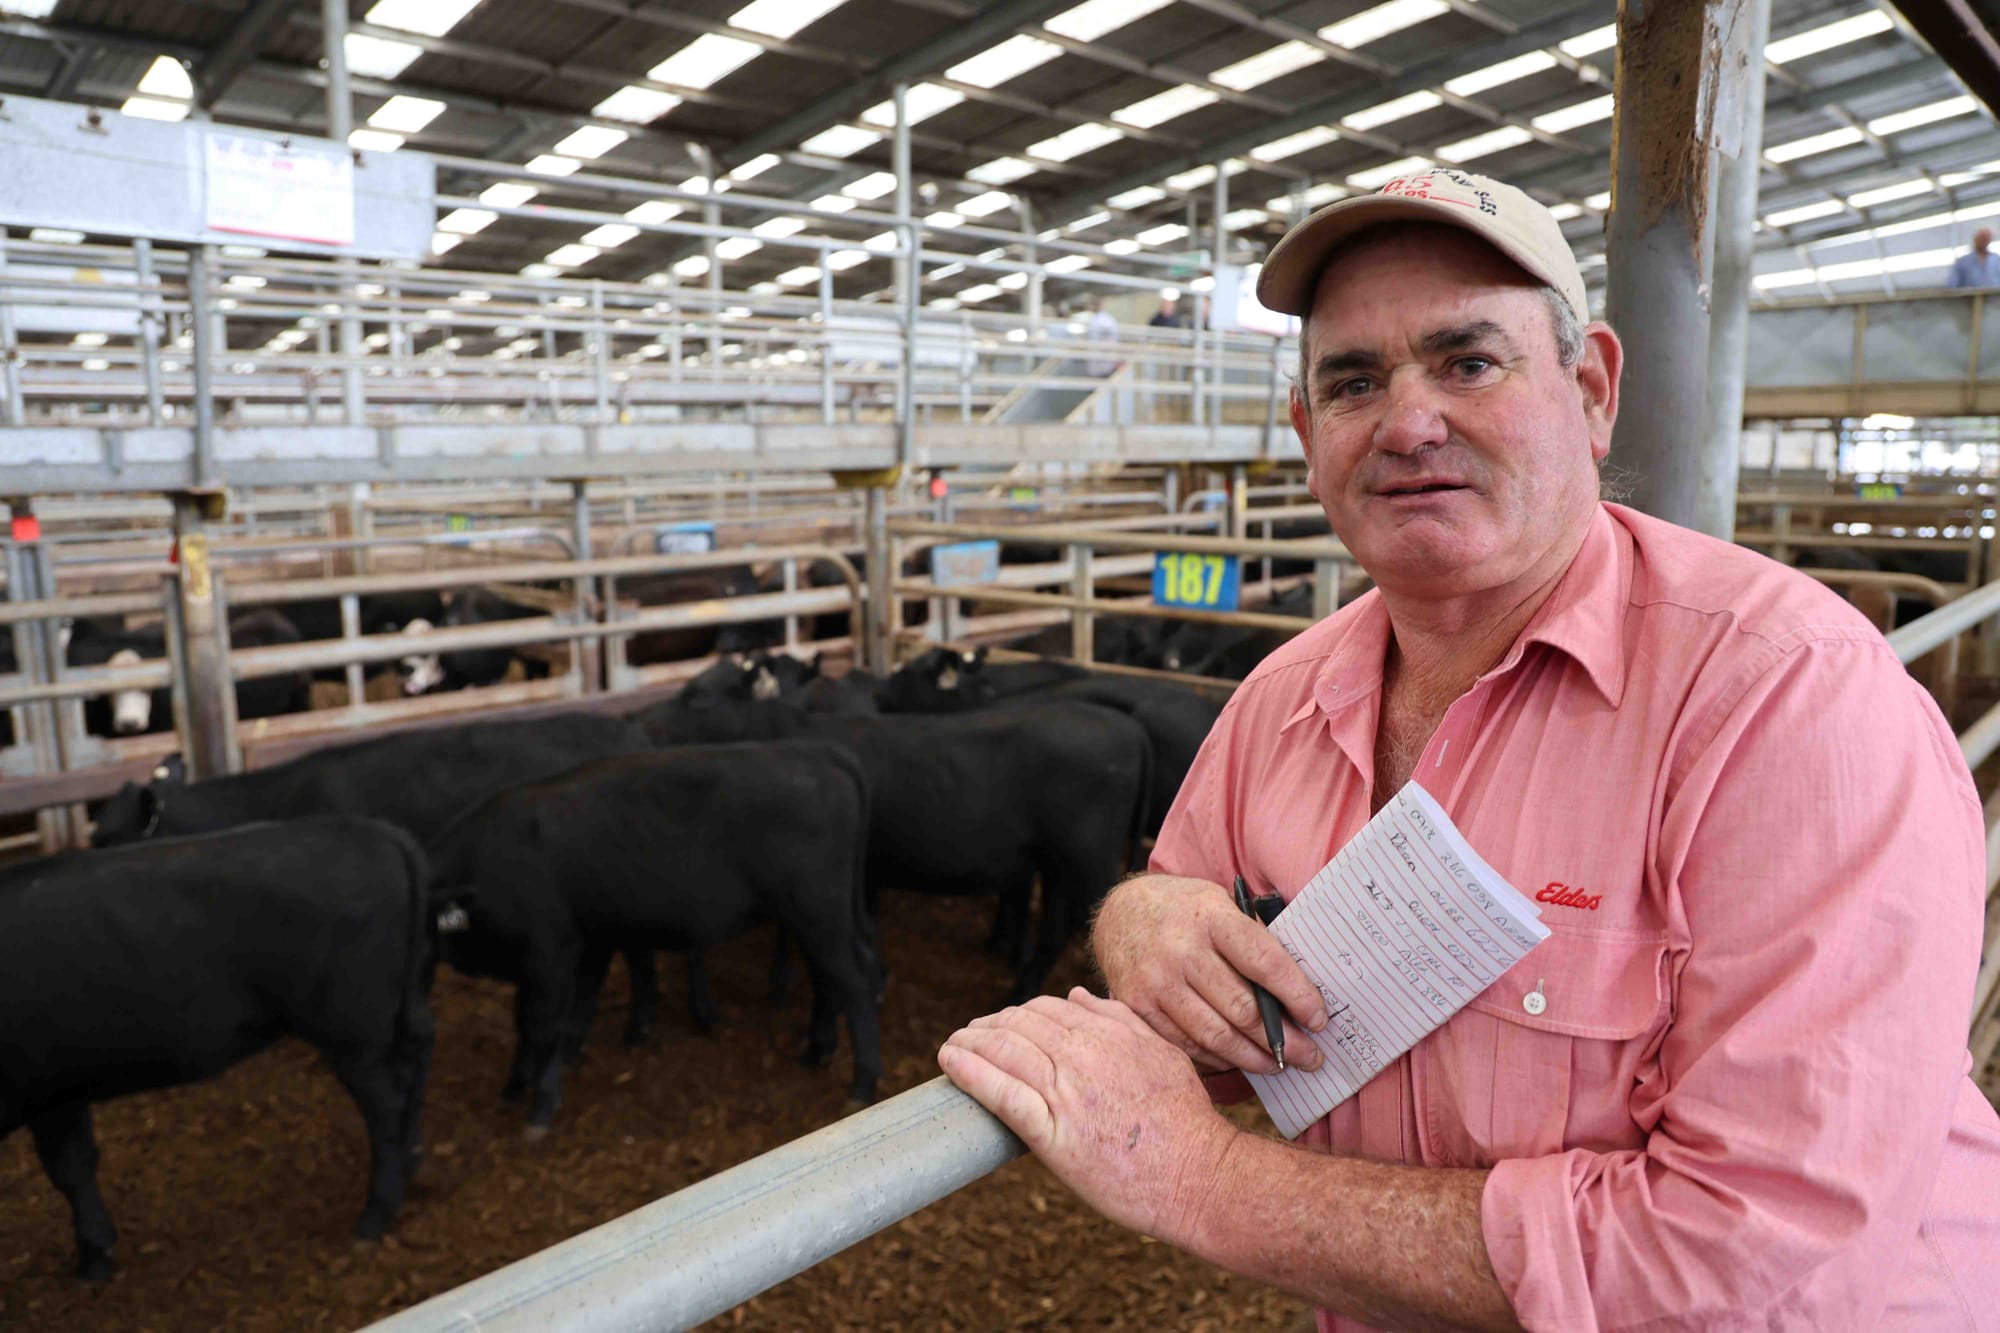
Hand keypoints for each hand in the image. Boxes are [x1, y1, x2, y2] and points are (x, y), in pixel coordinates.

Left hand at [938, 988, 1237, 1247]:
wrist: (1199, 1175)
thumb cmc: (1185, 1121)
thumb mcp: (1162, 1053)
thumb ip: (1119, 1020)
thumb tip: (1077, 995)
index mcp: (1111, 1034)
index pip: (1046, 1009)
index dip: (1016, 1013)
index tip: (1001, 1023)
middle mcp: (1086, 1055)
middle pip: (1019, 1025)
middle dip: (987, 1026)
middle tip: (968, 1035)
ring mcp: (1068, 1093)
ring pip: (1005, 1052)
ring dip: (970, 1044)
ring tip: (952, 1047)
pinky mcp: (1054, 1134)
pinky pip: (1003, 1094)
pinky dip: (971, 1074)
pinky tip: (950, 1063)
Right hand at [1092, 874, 1326, 1074]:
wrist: (1120, 914)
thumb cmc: (1184, 910)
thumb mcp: (1219, 903)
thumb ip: (1251, 938)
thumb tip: (1297, 990)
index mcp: (1210, 917)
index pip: (1264, 962)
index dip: (1297, 995)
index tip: (1320, 1020)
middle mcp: (1181, 949)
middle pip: (1242, 1009)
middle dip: (1284, 1040)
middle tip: (1310, 1056)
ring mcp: (1156, 980)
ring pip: (1216, 1035)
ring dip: (1254, 1058)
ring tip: (1279, 1065)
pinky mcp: (1138, 1006)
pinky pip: (1187, 1044)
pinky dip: (1218, 1057)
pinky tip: (1238, 1059)